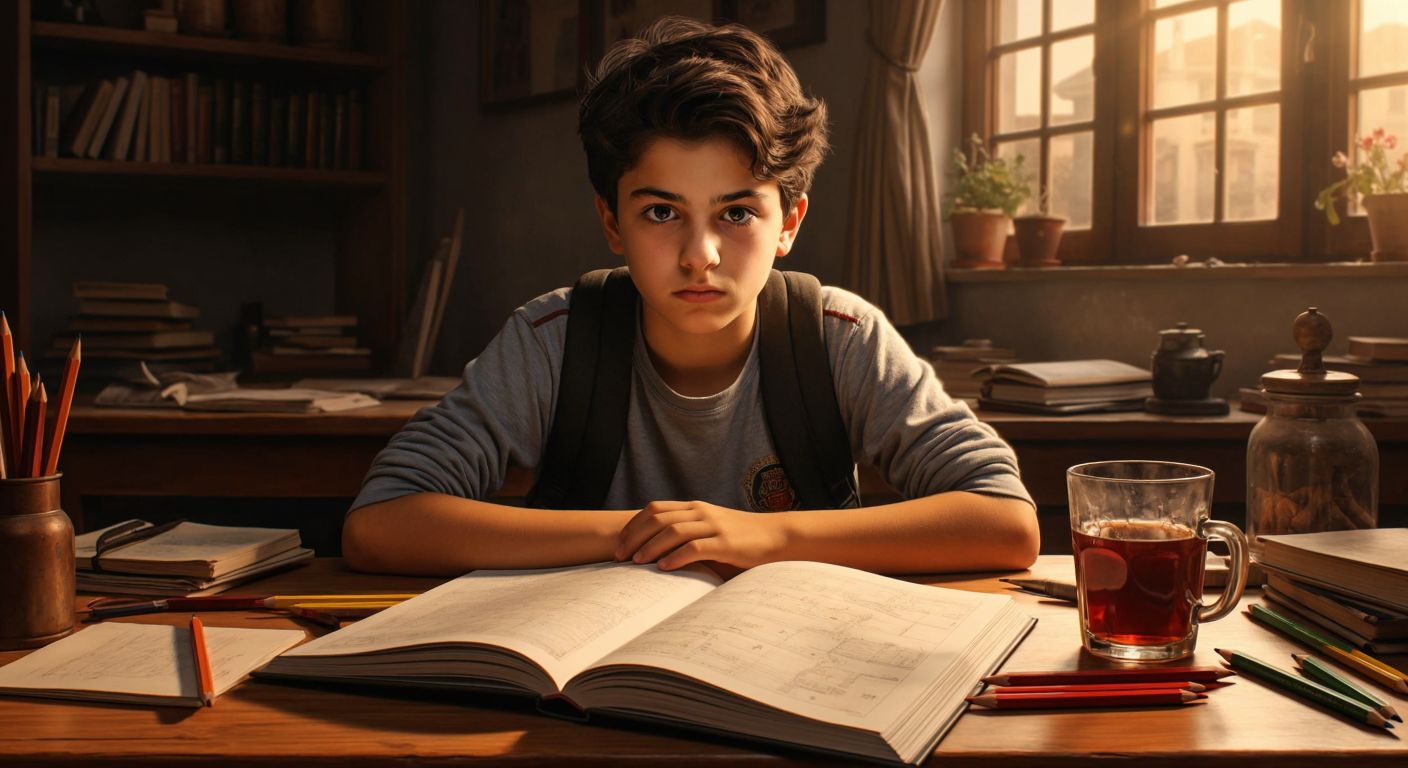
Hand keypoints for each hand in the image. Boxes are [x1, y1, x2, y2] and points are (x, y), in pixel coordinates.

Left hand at [615, 501, 785, 570]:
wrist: (775, 536)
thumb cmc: (739, 538)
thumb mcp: (710, 529)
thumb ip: (687, 534)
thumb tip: (654, 553)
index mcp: (694, 507)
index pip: (655, 509)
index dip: (633, 525)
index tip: (619, 543)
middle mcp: (701, 512)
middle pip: (658, 519)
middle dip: (634, 537)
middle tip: (619, 556)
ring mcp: (713, 526)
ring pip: (673, 531)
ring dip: (650, 547)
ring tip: (636, 562)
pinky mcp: (725, 543)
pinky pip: (695, 547)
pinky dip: (676, 557)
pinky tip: (664, 567)